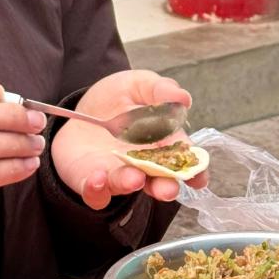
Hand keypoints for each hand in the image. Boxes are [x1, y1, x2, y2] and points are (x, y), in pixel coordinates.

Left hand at [51, 70, 208, 209]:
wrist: (80, 111)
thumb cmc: (117, 98)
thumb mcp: (138, 85)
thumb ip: (160, 89)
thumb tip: (183, 98)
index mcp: (161, 143)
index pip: (182, 158)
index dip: (194, 169)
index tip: (199, 177)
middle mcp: (143, 164)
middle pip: (159, 180)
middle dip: (165, 187)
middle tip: (168, 188)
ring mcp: (117, 174)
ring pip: (127, 186)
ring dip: (130, 184)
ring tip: (133, 178)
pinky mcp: (92, 181)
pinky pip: (95, 193)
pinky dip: (96, 189)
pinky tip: (97, 179)